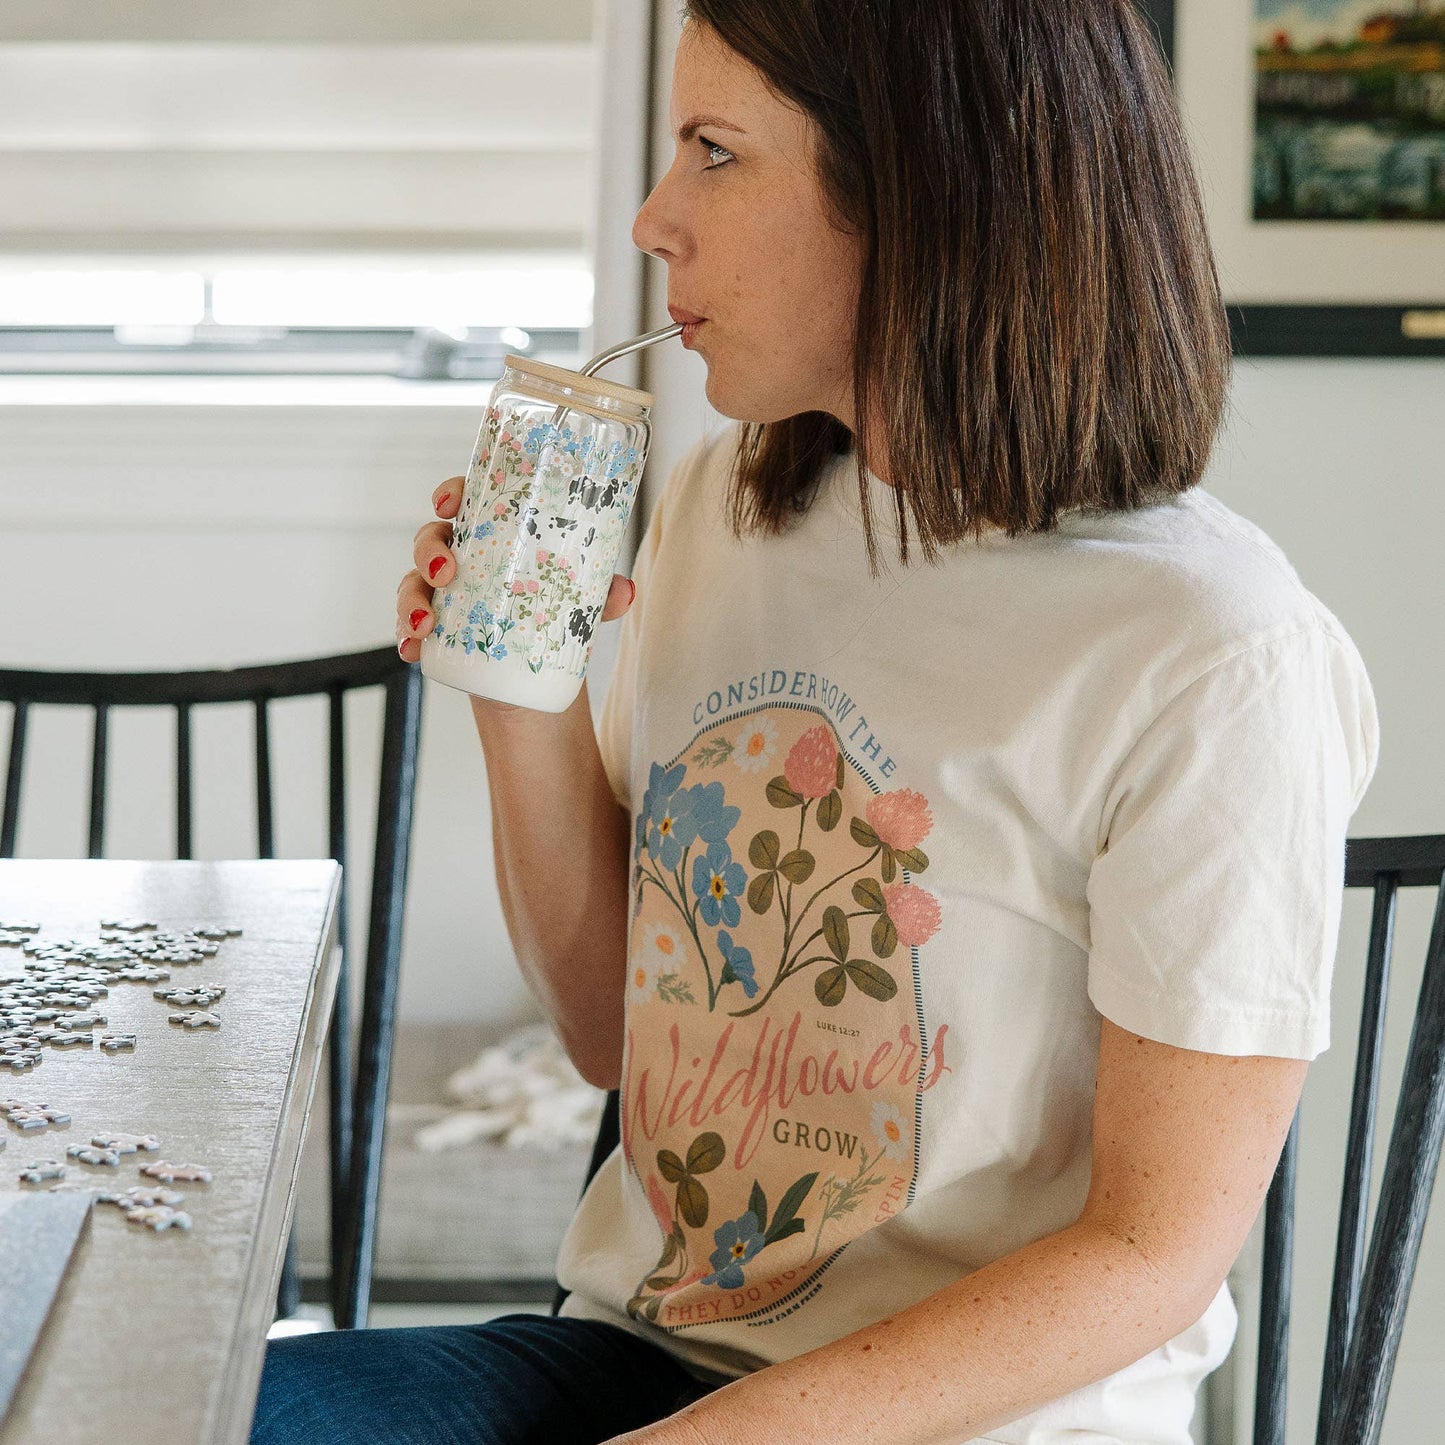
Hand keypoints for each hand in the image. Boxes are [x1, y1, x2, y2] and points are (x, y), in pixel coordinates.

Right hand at [395, 476, 638, 665]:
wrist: (536, 675)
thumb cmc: (554, 615)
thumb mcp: (581, 604)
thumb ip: (601, 596)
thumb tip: (625, 592)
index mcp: (494, 534)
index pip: (466, 499)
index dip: (450, 492)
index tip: (448, 502)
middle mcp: (462, 557)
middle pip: (430, 537)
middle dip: (429, 551)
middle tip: (446, 572)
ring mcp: (443, 594)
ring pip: (413, 582)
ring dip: (411, 599)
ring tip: (426, 623)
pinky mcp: (435, 630)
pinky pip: (410, 627)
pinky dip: (407, 638)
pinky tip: (413, 650)